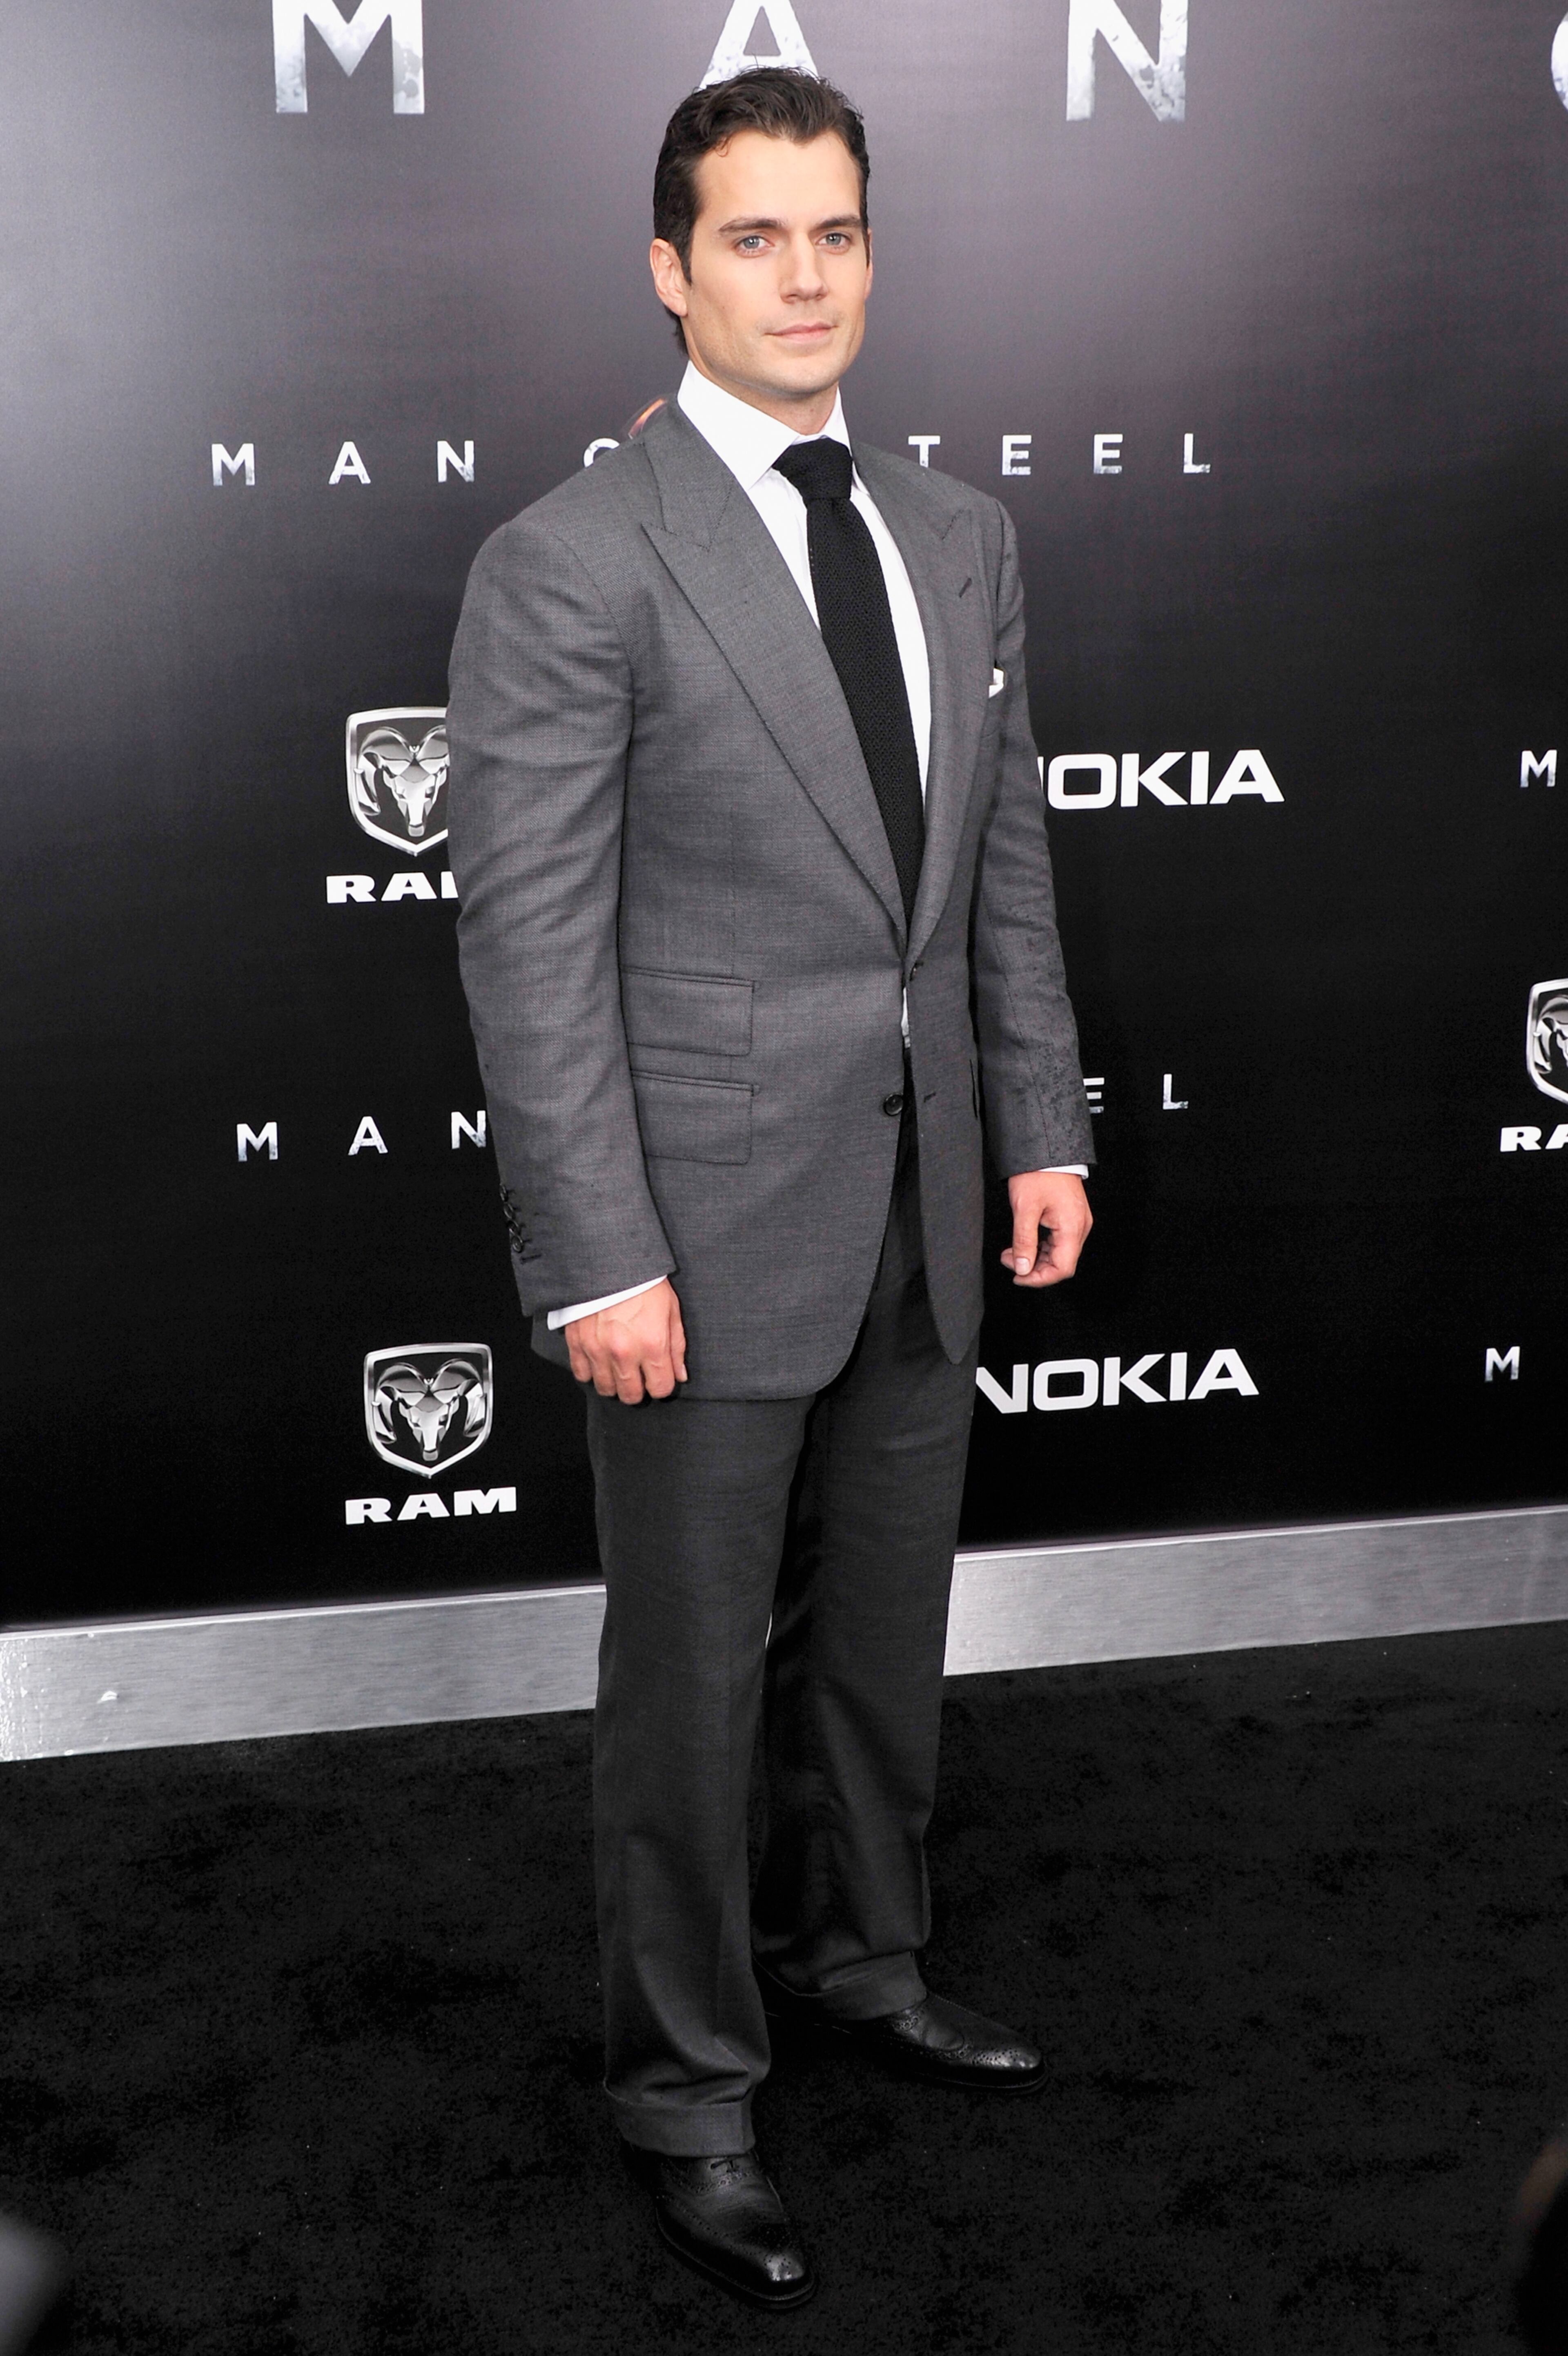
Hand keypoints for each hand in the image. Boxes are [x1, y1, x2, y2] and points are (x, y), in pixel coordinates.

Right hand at [564, 1278, 687, 1402]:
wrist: (609, 1259)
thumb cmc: (644, 1282)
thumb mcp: (671, 1311)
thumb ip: (676, 1347)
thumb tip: (680, 1375)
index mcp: (652, 1344)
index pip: (660, 1389)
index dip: (662, 1385)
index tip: (660, 1376)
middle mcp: (624, 1353)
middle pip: (631, 1395)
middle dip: (639, 1389)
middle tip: (639, 1375)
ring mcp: (597, 1349)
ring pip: (606, 1389)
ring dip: (614, 1384)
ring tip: (619, 1369)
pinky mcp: (577, 1342)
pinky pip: (581, 1374)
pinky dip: (591, 1373)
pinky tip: (600, 1361)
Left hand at [1003, 1172, 1091, 1287]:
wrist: (1046, 1149)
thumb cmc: (1037, 1174)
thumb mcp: (1025, 1209)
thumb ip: (1024, 1241)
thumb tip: (1022, 1268)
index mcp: (1073, 1227)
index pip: (1062, 1268)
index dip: (1040, 1278)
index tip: (1018, 1277)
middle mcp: (1080, 1227)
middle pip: (1061, 1263)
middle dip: (1033, 1268)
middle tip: (1009, 1260)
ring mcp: (1076, 1223)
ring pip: (1058, 1254)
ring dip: (1035, 1258)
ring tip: (1011, 1252)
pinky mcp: (1070, 1218)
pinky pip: (1057, 1242)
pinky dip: (1040, 1247)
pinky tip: (1023, 1243)